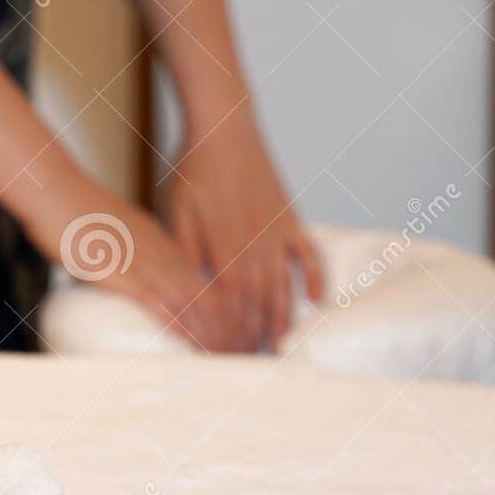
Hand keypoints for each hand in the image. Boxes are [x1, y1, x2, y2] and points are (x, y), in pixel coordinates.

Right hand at [20, 185, 238, 350]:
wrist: (56, 194)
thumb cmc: (73, 214)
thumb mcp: (109, 237)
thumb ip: (120, 257)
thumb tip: (115, 277)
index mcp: (164, 243)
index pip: (207, 280)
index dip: (228, 308)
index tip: (236, 331)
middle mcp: (165, 253)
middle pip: (211, 294)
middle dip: (231, 326)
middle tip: (243, 351)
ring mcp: (149, 263)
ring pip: (195, 302)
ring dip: (214, 333)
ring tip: (227, 356)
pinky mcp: (129, 275)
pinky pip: (165, 306)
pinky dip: (184, 328)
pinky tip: (195, 344)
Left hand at [166, 110, 323, 350]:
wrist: (225, 129)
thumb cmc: (193, 170)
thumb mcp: (177, 213)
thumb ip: (187, 253)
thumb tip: (190, 290)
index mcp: (224, 251)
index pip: (230, 308)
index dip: (230, 336)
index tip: (226, 360)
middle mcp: (255, 249)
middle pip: (258, 305)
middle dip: (254, 338)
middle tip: (251, 365)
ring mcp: (277, 235)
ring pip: (283, 287)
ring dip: (282, 319)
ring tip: (279, 346)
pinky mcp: (290, 220)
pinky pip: (308, 255)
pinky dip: (315, 278)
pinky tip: (318, 299)